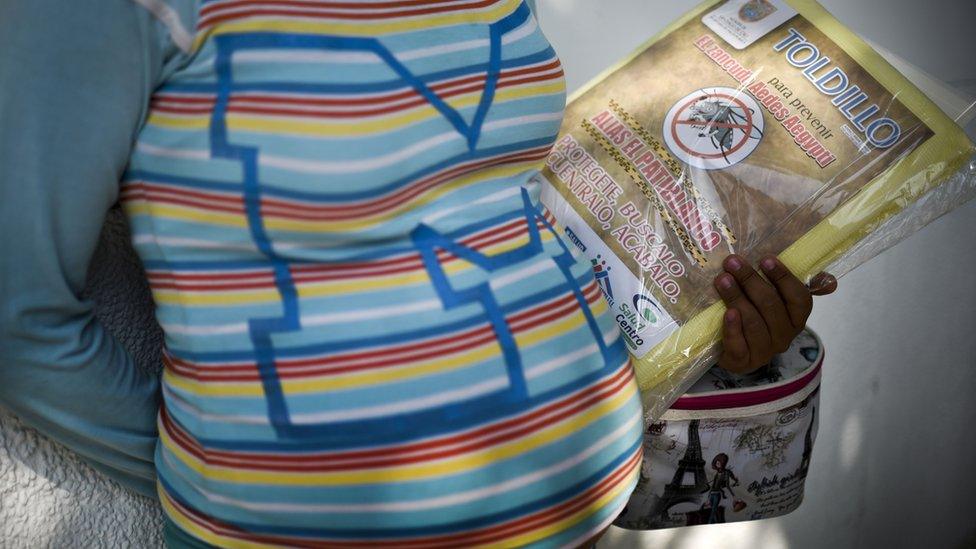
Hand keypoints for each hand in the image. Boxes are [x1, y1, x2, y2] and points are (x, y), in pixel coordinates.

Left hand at [713, 255, 836, 373]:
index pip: (800, 299)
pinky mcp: (741, 362)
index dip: (783, 278)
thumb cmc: (753, 314)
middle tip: (732, 262)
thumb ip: (798, 286)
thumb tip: (831, 282)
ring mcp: (763, 352)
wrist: (726, 347)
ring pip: (753, 323)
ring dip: (737, 298)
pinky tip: (727, 313)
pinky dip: (733, 328)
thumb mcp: (775, 298)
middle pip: (771, 306)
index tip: (765, 260)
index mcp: (796, 319)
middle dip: (751, 281)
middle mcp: (783, 337)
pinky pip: (739, 346)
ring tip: (722, 280)